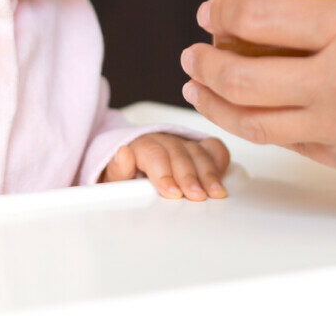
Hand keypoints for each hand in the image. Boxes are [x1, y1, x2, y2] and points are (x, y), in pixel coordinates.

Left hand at [100, 133, 230, 200]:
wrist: (130, 176)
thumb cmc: (123, 181)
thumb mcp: (113, 180)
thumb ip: (117, 169)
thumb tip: (123, 153)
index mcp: (139, 144)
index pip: (153, 153)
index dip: (164, 173)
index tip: (172, 193)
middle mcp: (162, 139)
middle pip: (179, 152)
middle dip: (189, 175)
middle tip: (197, 196)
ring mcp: (181, 142)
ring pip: (197, 150)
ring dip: (208, 172)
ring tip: (215, 193)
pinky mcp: (197, 148)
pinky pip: (212, 147)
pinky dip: (219, 160)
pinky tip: (222, 177)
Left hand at [180, 0, 335, 195]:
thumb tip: (320, 30)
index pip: (260, 20)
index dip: (221, 13)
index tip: (208, 11)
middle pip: (242, 78)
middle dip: (204, 63)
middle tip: (192, 53)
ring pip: (255, 123)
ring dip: (217, 104)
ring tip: (201, 89)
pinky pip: (295, 146)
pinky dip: (266, 129)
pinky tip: (258, 118)